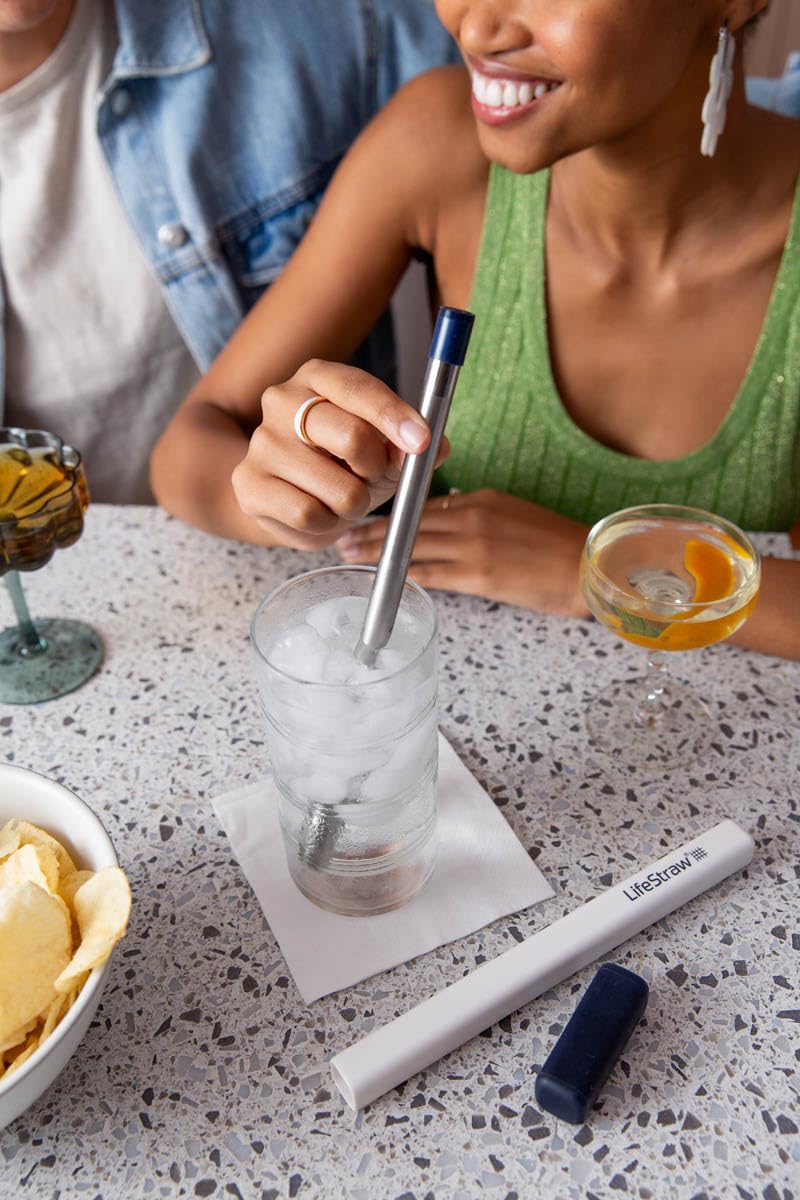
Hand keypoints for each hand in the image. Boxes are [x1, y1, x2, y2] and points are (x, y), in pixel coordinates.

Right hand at [231, 361, 448, 549]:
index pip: (360, 390)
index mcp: (319, 377)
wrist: (286, 495)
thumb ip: (413, 443)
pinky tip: (319, 512)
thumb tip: (433, 447)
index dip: (395, 417)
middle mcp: (283, 400)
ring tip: (342, 497)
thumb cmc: (342, 463)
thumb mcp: (384, 446)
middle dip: (377, 468)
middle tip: (372, 477)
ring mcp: (262, 442)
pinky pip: (309, 515)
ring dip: (355, 504)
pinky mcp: (249, 484)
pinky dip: (327, 523)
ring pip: (339, 488)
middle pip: (352, 436)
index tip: (421, 442)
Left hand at [336, 488, 590, 615]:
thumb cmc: (558, 546)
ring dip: (377, 555)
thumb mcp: (515, 514)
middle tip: (345, 539)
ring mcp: (472, 545)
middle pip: (409, 523)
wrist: (588, 566)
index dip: (394, 515)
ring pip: (411, 547)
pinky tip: (383, 581)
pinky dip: (401, 576)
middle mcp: (471, 516)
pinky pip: (428, 573)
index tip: (371, 521)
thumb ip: (479, 515)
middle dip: (374, 533)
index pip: (425, 505)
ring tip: (352, 558)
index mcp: (481, 499)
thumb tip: (450, 517)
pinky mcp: (477, 574)